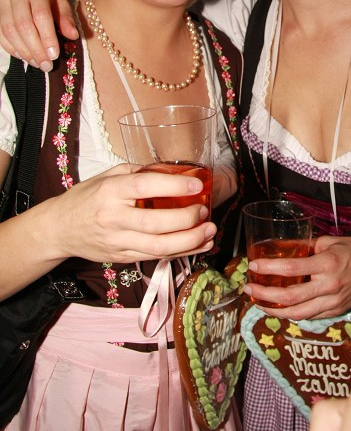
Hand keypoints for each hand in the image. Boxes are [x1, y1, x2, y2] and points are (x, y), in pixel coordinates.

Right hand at [0, 0, 76, 70]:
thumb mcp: (61, 1)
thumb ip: (66, 18)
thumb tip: (73, 36)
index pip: (41, 15)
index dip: (47, 37)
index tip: (54, 55)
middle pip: (24, 25)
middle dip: (36, 49)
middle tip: (46, 65)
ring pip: (9, 30)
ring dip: (24, 51)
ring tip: (38, 63)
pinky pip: (0, 33)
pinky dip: (12, 48)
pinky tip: (25, 56)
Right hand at [47, 164, 216, 264]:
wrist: (59, 228)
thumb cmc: (87, 197)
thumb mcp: (108, 176)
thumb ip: (139, 173)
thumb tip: (175, 172)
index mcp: (111, 190)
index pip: (145, 187)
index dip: (174, 186)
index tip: (197, 184)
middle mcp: (114, 217)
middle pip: (155, 223)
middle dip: (187, 219)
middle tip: (204, 211)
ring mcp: (118, 241)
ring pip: (159, 247)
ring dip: (190, 241)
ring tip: (210, 232)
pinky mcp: (123, 257)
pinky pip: (156, 257)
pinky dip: (181, 252)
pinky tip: (199, 245)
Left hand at [243, 235, 350, 319]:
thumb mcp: (329, 242)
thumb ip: (306, 247)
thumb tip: (283, 250)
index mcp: (326, 264)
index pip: (291, 268)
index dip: (269, 268)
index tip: (254, 266)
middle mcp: (329, 286)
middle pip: (290, 297)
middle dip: (265, 295)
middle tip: (249, 289)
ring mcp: (333, 302)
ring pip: (297, 313)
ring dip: (274, 310)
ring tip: (259, 303)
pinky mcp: (336, 311)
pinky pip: (309, 316)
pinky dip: (292, 313)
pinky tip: (281, 308)